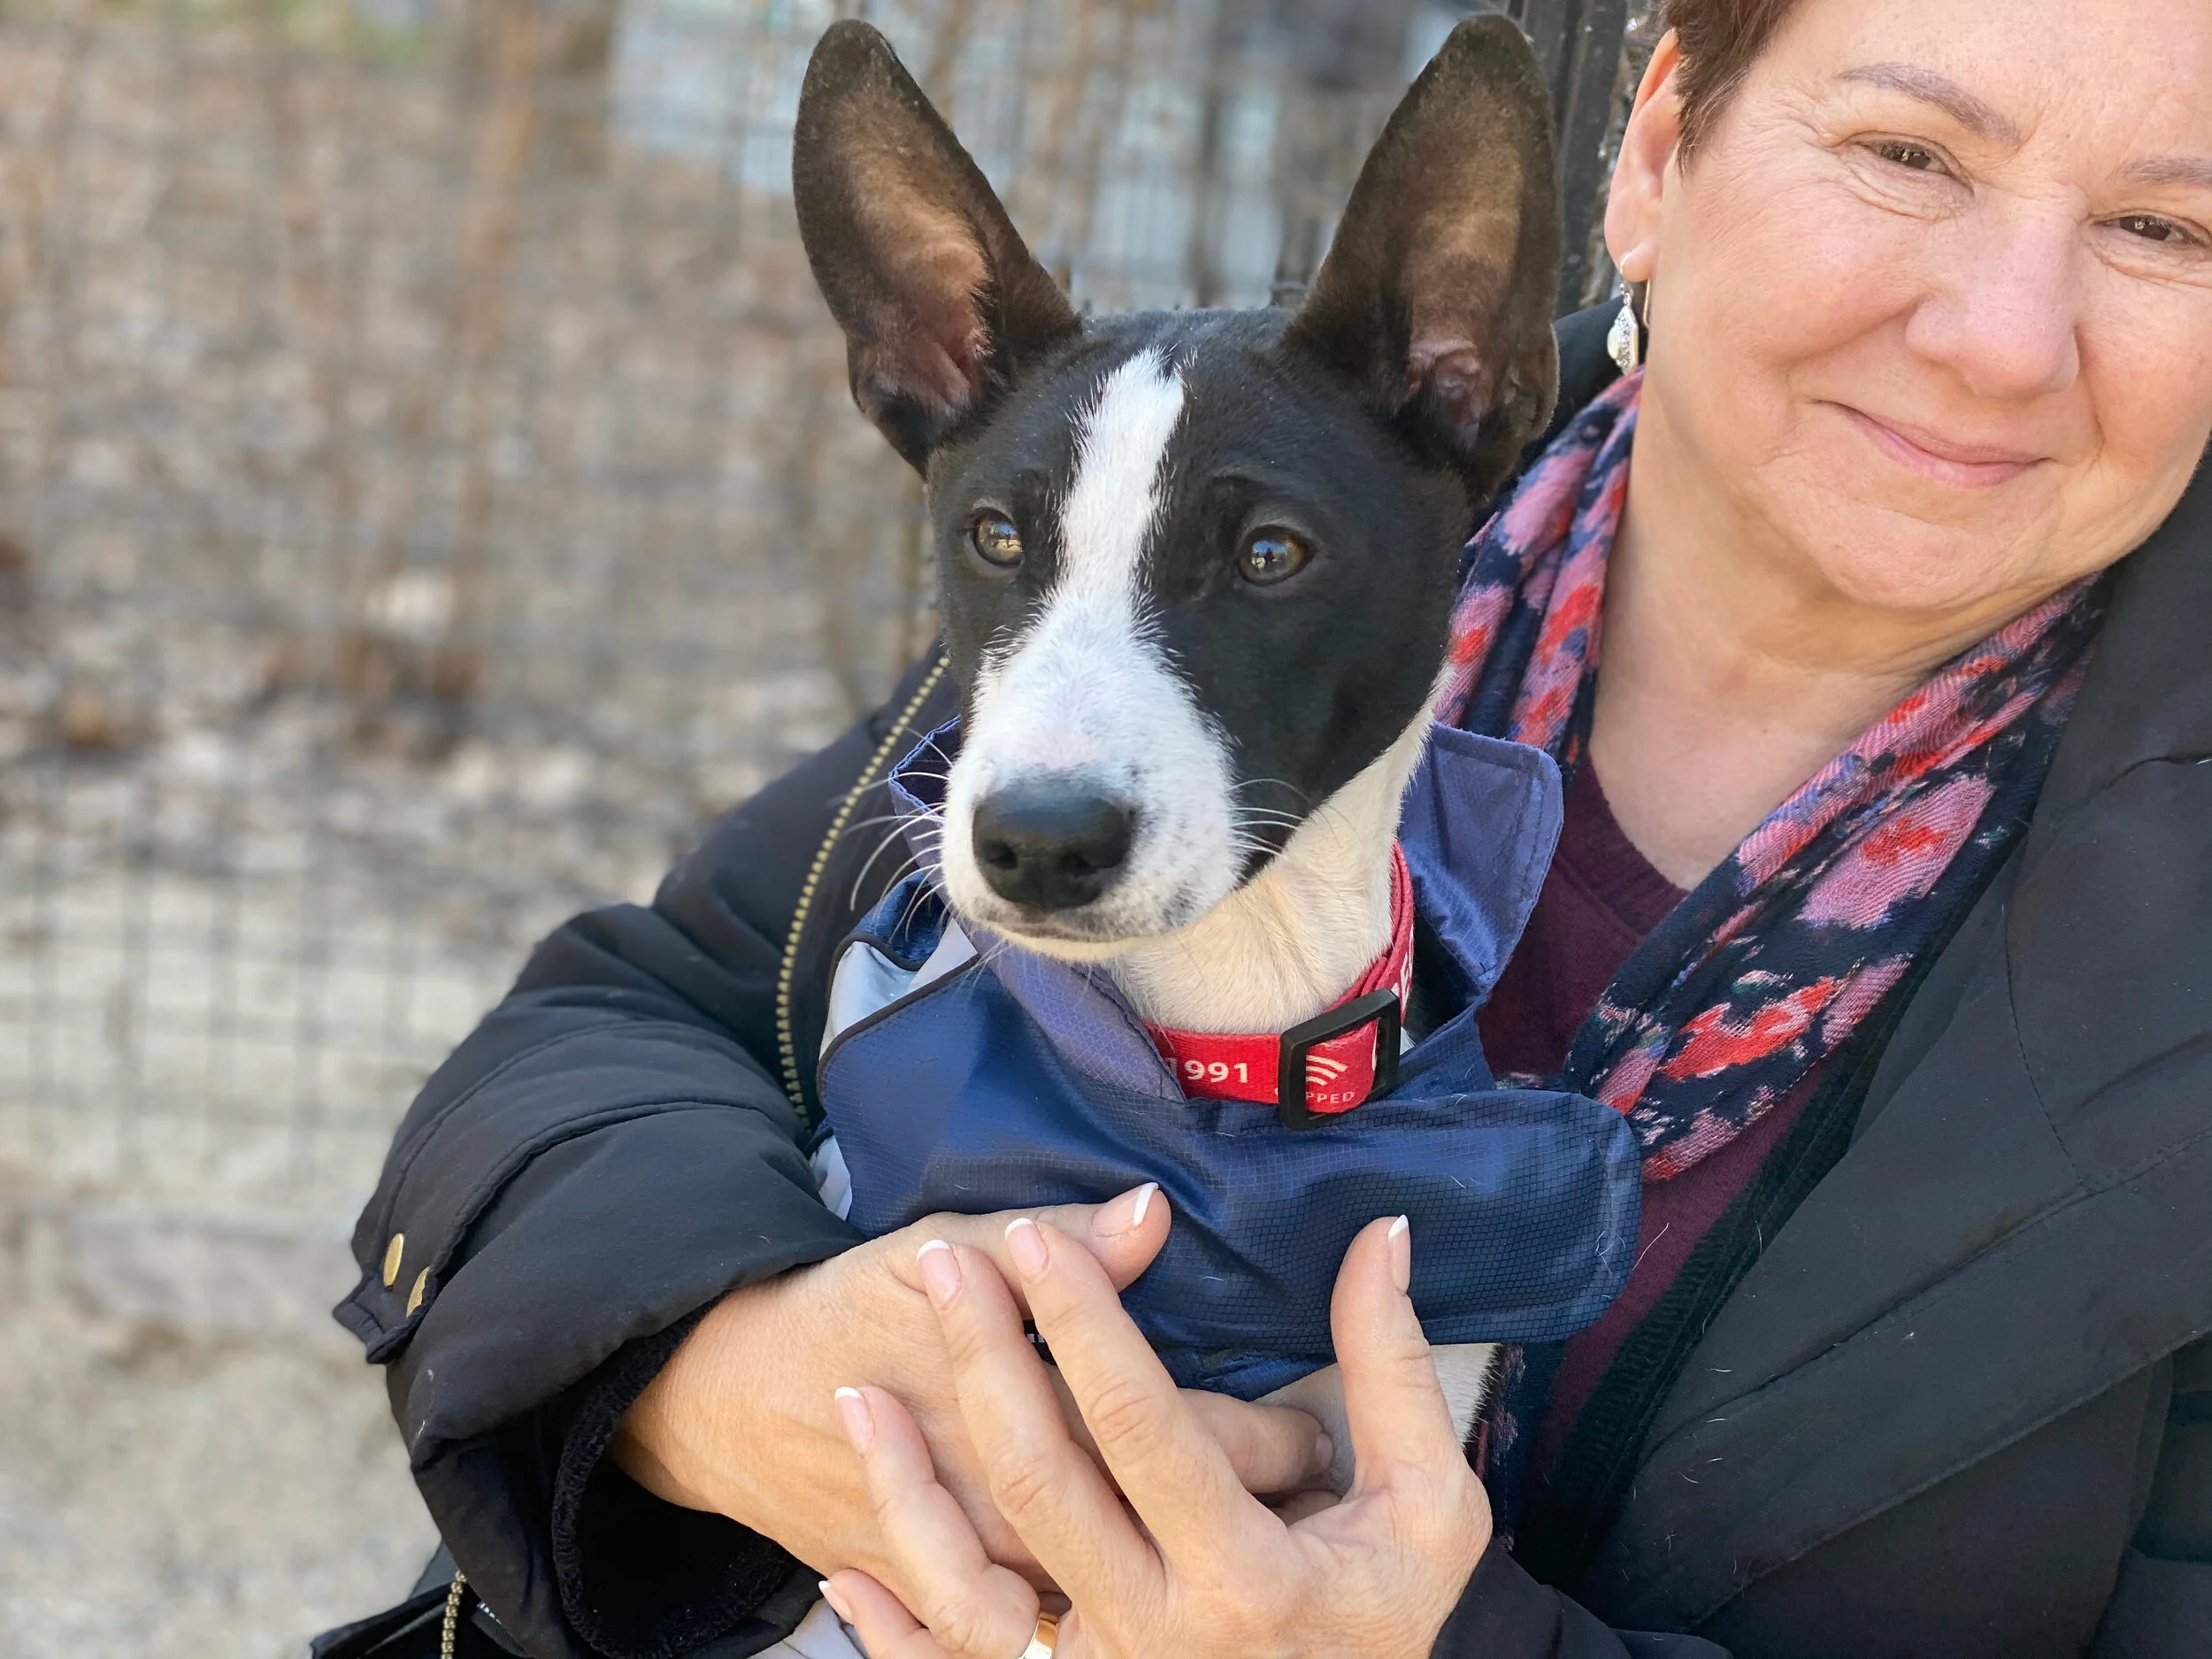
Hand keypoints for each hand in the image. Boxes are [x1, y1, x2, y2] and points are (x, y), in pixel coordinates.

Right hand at [611, 1185, 1333, 1588]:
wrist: (717, 1405)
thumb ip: (1052, 1242)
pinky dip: (1085, 1631)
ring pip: (1117, 1607)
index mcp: (1035, 1431)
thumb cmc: (837, 1315)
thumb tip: (1154, 1211)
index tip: (1313, 1424)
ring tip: (1246, 1537)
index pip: (1194, 1445)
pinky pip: (1037, 1646)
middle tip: (1308, 1478)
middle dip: (1253, 1512)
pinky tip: (1138, 1607)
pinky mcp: (959, 1617)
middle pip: (1172, 1534)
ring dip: (1187, 1578)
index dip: (1273, 1437)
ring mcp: (989, 1586)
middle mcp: (1022, 1527)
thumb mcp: (938, 1254)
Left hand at [822, 1212, 1491, 1658]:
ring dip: (907, 1491)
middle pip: (1044, 1481)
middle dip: (987, 1362)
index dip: (1085, 1324)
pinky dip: (892, 1631)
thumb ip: (1398, 1370)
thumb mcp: (1426, 1502)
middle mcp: (1160, 1635)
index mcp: (1248, 1576)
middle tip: (948, 1267)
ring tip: (857, 1394)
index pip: (1143, 1425)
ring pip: (974, 1588)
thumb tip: (1384, 1234)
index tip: (1037, 1239)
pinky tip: (841, 1571)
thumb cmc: (1389, 1618)